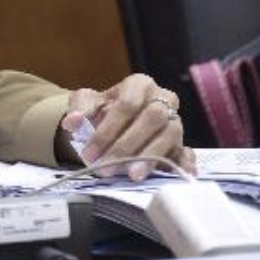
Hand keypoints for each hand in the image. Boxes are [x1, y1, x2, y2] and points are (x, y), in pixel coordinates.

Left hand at [60, 74, 194, 180]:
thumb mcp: (87, 102)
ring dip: (151, 156)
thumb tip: (72, 122)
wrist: (114, 120)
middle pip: (152, 119)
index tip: (89, 153)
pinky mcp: (182, 142)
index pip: (127, 105)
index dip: (108, 130)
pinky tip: (182, 173)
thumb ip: (79, 108)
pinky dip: (186, 162)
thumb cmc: (102, 109)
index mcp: (140, 84)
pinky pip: (187, 151)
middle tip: (107, 167)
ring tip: (132, 175)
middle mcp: (163, 99)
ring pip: (170, 134)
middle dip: (127, 145)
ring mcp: (175, 120)